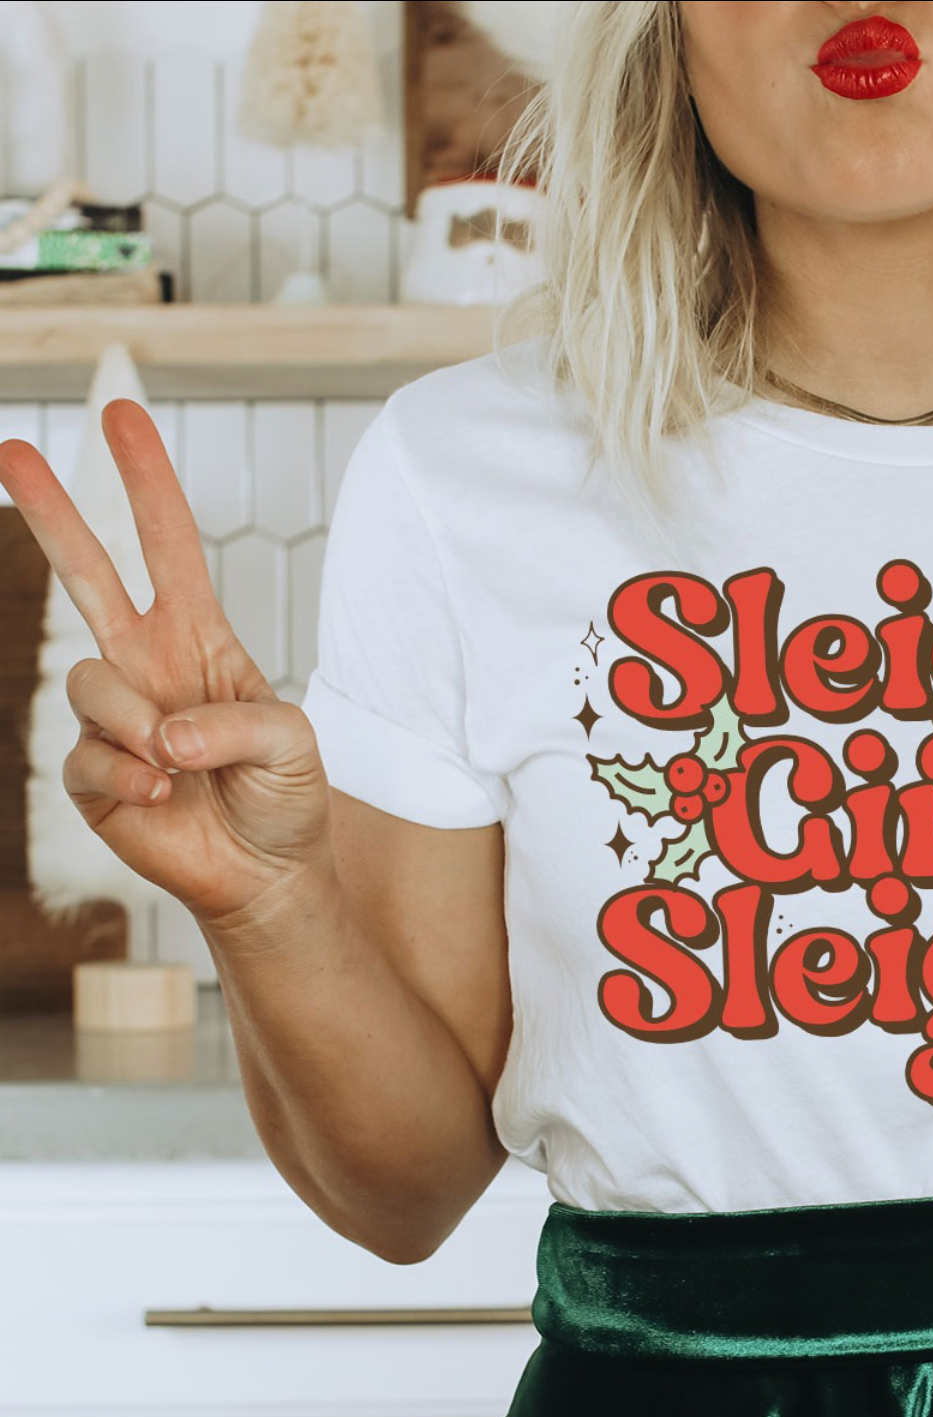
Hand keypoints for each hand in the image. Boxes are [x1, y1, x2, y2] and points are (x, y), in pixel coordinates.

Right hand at [0, 400, 333, 929]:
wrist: (268, 872)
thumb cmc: (286, 797)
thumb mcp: (293, 744)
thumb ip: (237, 722)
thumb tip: (162, 734)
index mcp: (198, 640)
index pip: (168, 548)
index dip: (147, 485)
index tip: (121, 417)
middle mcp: (147, 667)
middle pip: (88, 574)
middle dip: (52, 512)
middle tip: (14, 449)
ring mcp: (115, 719)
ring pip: (87, 682)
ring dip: (135, 723)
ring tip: (177, 765)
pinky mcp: (92, 776)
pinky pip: (89, 757)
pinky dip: (130, 777)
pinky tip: (163, 796)